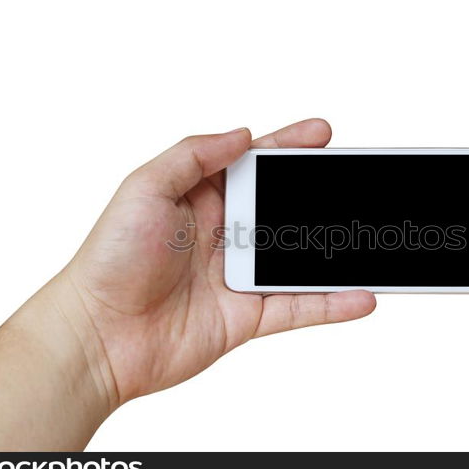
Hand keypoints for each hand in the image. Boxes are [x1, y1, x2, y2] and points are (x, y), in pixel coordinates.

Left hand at [60, 119, 375, 405]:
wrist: (97, 335)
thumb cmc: (109, 259)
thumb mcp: (144, 188)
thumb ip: (194, 155)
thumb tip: (242, 133)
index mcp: (200, 198)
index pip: (254, 164)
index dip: (289, 147)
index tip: (323, 134)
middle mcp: (223, 234)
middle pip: (284, 208)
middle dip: (321, 196)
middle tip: (357, 184)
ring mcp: (238, 276)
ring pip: (298, 259)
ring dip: (334, 251)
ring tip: (371, 240)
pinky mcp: (245, 316)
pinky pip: (297, 307)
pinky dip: (330, 304)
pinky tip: (360, 296)